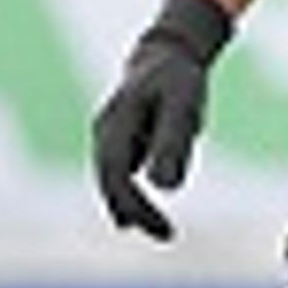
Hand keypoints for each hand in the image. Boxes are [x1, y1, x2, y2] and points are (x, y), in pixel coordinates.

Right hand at [91, 0, 232, 238]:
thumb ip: (172, 143)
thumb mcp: (182, 106)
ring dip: (128, 204)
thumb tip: (163, 187)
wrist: (169, 52)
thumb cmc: (178, 79)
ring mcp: (109, 133)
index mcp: (117, 122)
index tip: (166, 229)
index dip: (137, 206)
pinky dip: (126, 192)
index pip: (118, 176)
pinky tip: (136, 214)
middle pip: (110, 181)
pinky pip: (117, 170)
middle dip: (134, 211)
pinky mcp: (119, 137)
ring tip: (153, 229)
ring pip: (111, 177)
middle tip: (167, 235)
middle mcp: (105, 129)